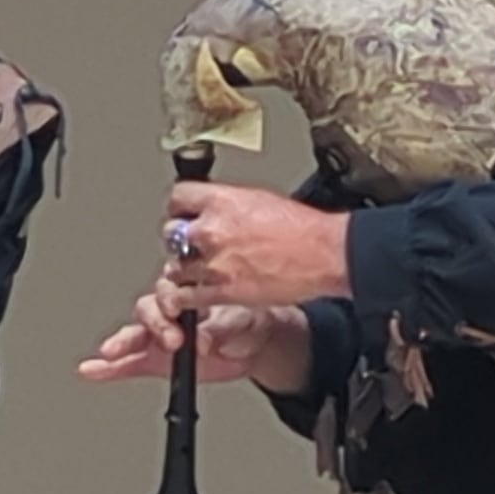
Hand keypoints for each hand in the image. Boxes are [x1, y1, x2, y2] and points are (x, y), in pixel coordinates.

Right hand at [79, 299, 311, 392]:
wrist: (257, 343)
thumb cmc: (248, 320)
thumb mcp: (242, 319)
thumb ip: (220, 328)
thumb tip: (203, 340)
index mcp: (188, 290)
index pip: (170, 288)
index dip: (170, 299)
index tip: (177, 314)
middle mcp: (169, 309)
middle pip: (149, 309)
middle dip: (156, 324)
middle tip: (171, 340)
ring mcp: (159, 335)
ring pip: (135, 334)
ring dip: (123, 343)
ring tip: (112, 353)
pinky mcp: (155, 359)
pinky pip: (128, 364)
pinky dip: (108, 369)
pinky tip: (92, 370)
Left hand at [156, 182, 350, 310]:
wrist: (324, 254)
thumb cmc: (302, 228)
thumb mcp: (259, 200)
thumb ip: (228, 205)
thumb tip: (215, 210)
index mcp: (222, 201)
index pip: (178, 196)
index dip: (179, 207)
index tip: (181, 214)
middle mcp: (213, 229)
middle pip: (171, 232)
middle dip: (180, 239)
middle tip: (192, 245)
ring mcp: (214, 262)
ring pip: (176, 266)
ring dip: (185, 269)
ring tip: (199, 270)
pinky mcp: (221, 291)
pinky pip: (185, 296)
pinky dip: (186, 297)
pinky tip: (194, 294)